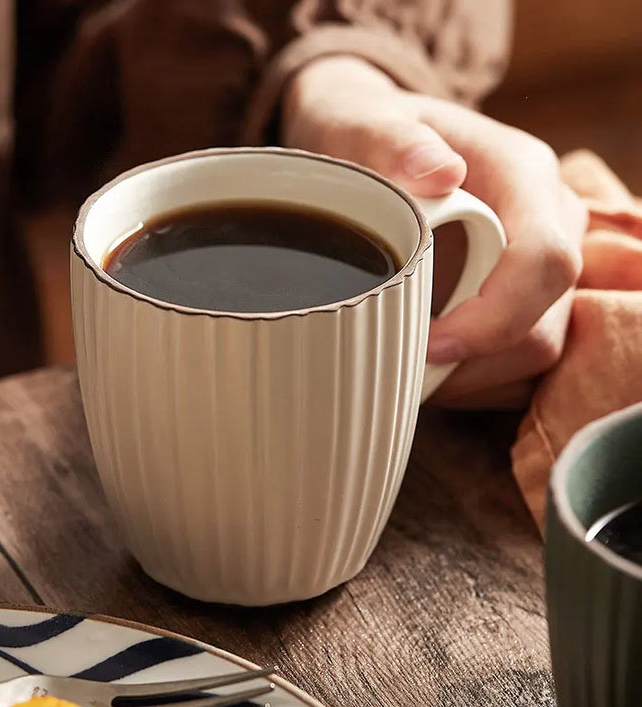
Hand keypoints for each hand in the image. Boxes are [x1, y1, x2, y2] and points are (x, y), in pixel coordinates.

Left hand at [282, 56, 587, 408]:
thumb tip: (438, 172)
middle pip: (545, 320)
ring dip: (474, 378)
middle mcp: (547, 221)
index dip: (495, 317)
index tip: (431, 345)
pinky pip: (516, 357)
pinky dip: (474, 378)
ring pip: (537, 347)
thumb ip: (394, 141)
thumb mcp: (363, 123)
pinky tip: (427, 369)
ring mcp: (535, 264)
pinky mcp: (517, 293)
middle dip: (478, 361)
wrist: (373, 143)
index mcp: (521, 175)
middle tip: (406, 368)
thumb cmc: (367, 132)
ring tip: (409, 371)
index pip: (543, 259)